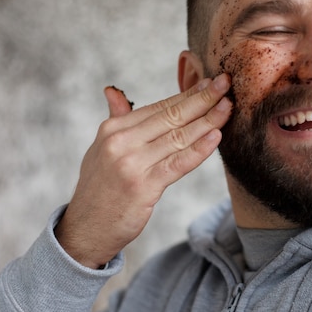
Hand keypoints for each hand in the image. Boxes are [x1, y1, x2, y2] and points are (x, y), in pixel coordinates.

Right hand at [54, 74, 231, 268]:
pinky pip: (178, 164)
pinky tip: (215, 137)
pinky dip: (199, 149)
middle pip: (171, 116)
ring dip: (207, 121)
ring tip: (227, 108)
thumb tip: (113, 92)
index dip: (187, 94)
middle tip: (225, 84)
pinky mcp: (143, 186)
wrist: (85, 228)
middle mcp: (121, 142)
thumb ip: (115, 120)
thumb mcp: (101, 150)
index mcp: (113, 129)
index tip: (209, 83)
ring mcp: (131, 163)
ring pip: (178, 137)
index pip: (159, 107)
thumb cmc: (99, 189)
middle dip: (202, 99)